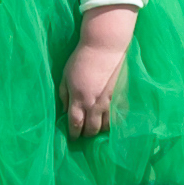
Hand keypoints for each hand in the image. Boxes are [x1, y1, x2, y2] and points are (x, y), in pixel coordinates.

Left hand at [60, 9, 131, 138]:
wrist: (104, 47)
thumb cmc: (81, 59)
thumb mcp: (65, 76)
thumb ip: (63, 95)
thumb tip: (64, 110)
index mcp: (78, 99)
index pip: (75, 124)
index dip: (73, 134)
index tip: (72, 137)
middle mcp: (94, 105)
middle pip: (91, 129)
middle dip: (86, 134)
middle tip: (84, 134)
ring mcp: (109, 102)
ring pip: (106, 126)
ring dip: (100, 130)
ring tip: (96, 128)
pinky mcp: (120, 97)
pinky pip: (118, 117)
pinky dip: (113, 122)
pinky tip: (109, 121)